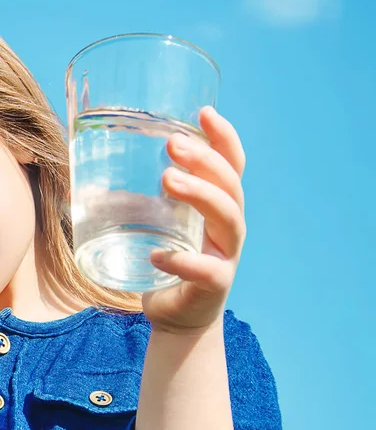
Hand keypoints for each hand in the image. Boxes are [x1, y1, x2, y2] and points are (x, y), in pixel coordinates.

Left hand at [141, 106, 245, 333]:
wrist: (178, 316)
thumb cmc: (168, 262)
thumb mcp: (156, 224)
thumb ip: (138, 199)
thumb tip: (90, 172)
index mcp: (218, 207)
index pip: (232, 166)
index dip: (224, 138)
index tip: (204, 113)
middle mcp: (229, 227)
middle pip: (231, 185)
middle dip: (206, 160)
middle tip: (172, 144)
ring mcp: (226, 256)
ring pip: (228, 219)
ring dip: (200, 194)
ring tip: (168, 180)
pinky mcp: (216, 285)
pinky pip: (206, 270)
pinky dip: (183, 261)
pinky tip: (157, 254)